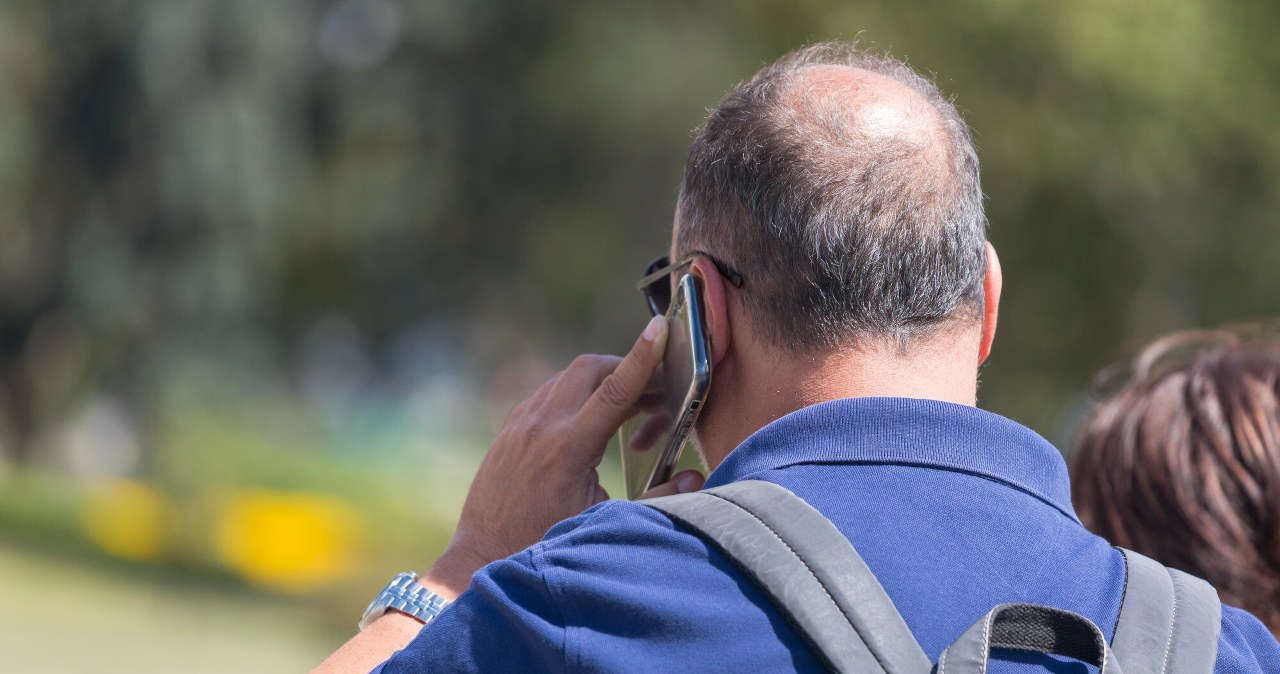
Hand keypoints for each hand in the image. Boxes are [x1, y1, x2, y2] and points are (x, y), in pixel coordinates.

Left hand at [424, 316, 704, 596]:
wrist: (482, 556)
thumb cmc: (544, 544)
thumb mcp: (604, 523)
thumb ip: (654, 499)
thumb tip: (694, 477)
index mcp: (568, 448)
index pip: (615, 390)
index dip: (642, 357)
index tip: (659, 327)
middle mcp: (541, 426)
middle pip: (591, 370)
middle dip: (627, 368)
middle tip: (655, 391)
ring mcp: (521, 424)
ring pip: (568, 378)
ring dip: (602, 383)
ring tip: (627, 413)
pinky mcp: (510, 429)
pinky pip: (548, 394)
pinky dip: (575, 396)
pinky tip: (590, 423)